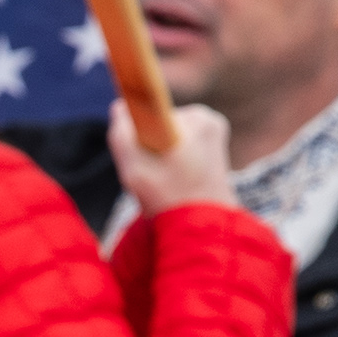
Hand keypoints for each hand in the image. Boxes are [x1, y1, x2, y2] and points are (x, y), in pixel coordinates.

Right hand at [110, 96, 234, 214]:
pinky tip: (174, 182)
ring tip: (163, 182)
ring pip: (171, 136)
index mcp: (196, 118)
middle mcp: (209, 120)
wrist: (202, 229)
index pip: (150, 112)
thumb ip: (121, 131)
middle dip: (150, 145)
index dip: (137, 133)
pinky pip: (183, 147)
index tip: (137, 152)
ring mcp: (216, 134)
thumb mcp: (132, 166)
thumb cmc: (167, 198)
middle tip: (150, 175)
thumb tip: (121, 107)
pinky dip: (173, 162)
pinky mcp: (216, 149)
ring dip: (161, 156)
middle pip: (160, 124)